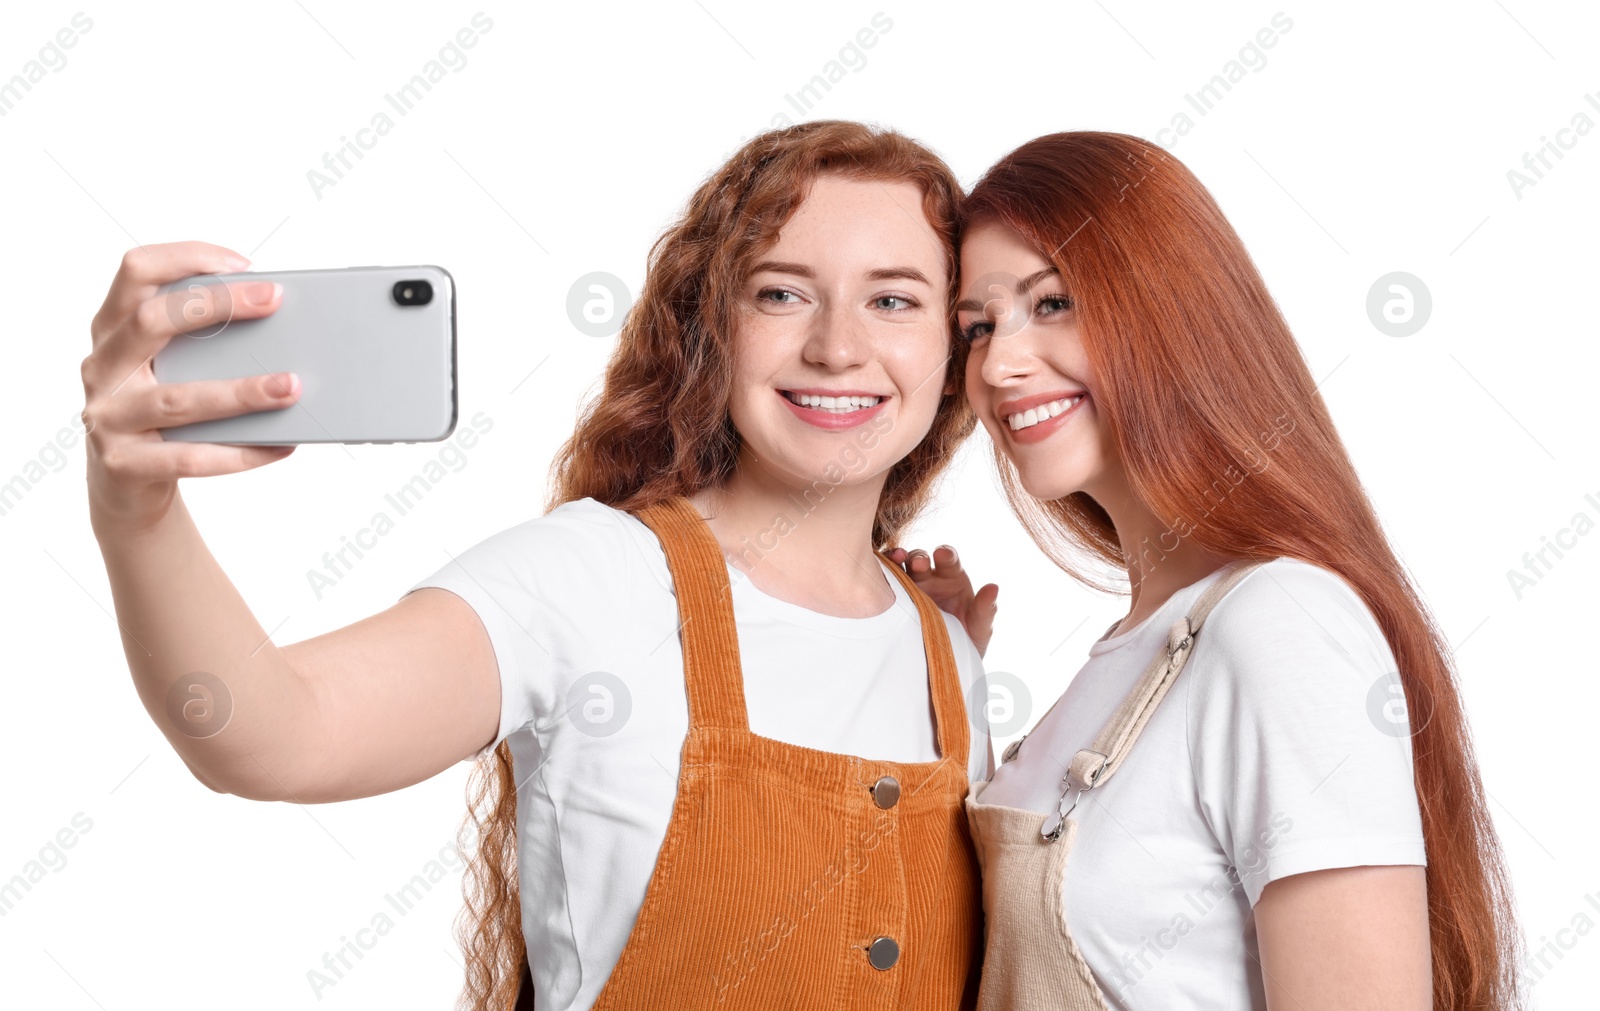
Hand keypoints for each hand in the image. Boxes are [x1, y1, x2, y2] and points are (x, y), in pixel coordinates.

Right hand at [82, 242, 298, 531]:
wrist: (124, 485)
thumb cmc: (161, 413)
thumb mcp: (170, 367)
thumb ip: (203, 342)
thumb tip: (278, 324)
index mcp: (112, 330)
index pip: (136, 272)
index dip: (185, 257)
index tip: (243, 264)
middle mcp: (102, 367)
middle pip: (151, 321)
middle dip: (218, 305)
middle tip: (274, 301)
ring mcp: (107, 417)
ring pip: (178, 398)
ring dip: (241, 391)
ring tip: (291, 386)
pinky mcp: (123, 464)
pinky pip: (189, 457)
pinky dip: (241, 452)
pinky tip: (280, 445)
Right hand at [885, 545, 998, 656]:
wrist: (944, 664)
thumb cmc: (966, 642)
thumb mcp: (980, 628)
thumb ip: (986, 609)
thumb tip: (994, 588)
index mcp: (952, 578)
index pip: (949, 559)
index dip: (945, 555)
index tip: (942, 554)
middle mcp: (929, 578)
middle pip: (920, 559)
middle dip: (918, 557)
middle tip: (918, 563)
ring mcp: (909, 587)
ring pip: (899, 567)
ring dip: (895, 560)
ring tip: (893, 560)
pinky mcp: (893, 599)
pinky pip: (884, 582)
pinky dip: (879, 574)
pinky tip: (876, 576)